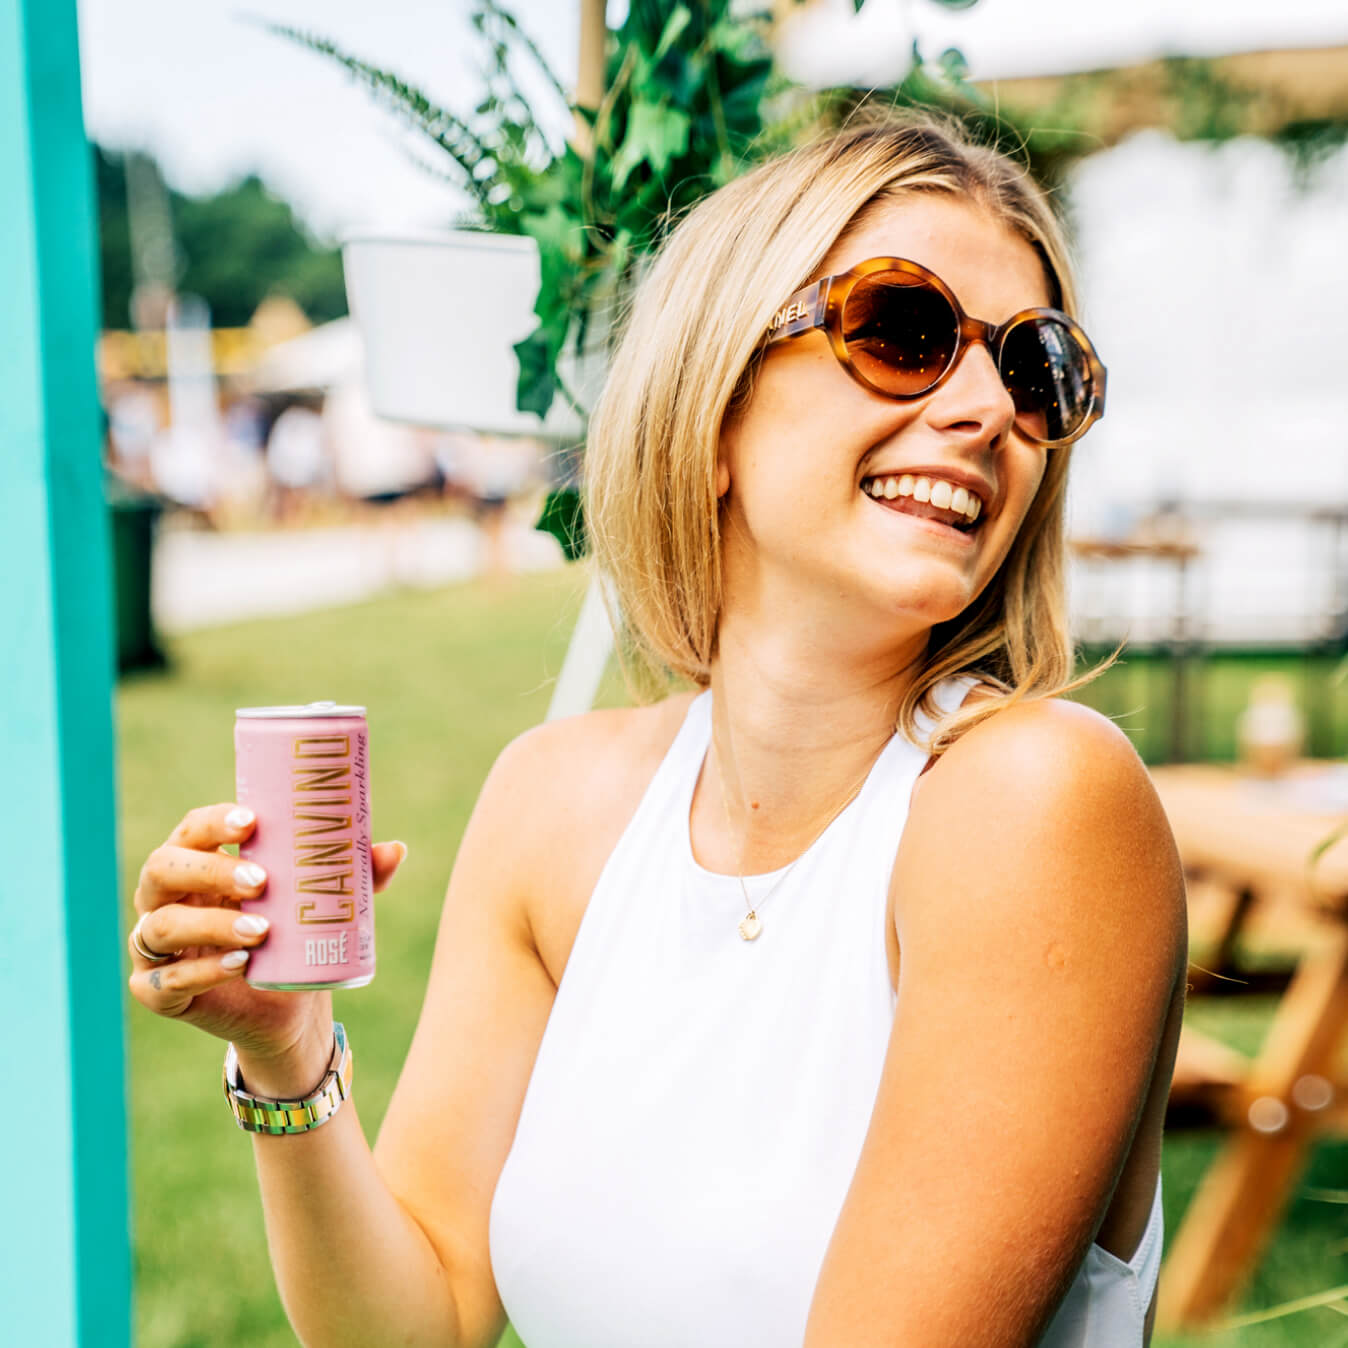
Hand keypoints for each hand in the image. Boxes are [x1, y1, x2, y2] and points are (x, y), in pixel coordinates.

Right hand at [127, 802, 406, 1066]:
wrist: (290, 1007)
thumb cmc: (297, 935)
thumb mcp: (326, 903)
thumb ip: (357, 876)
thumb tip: (396, 850)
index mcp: (198, 861)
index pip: (191, 829)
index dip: (213, 821)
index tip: (254, 821)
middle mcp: (166, 898)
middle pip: (163, 868)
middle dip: (209, 870)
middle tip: (261, 881)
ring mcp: (154, 945)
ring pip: (160, 926)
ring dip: (210, 925)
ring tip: (261, 931)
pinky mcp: (157, 990)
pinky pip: (164, 980)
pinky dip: (202, 971)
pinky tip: (238, 966)